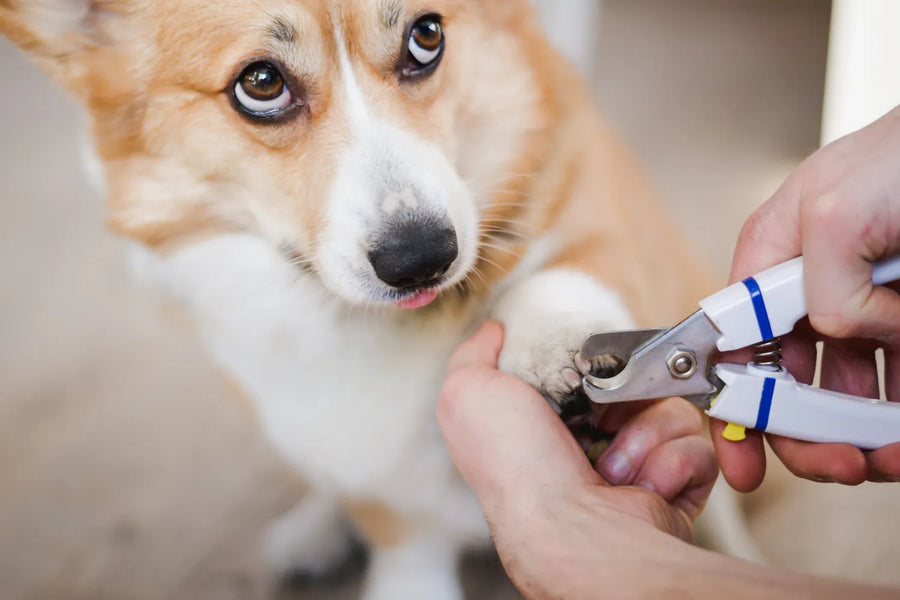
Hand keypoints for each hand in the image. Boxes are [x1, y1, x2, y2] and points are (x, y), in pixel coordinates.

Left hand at [438, 321, 717, 598]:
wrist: (570, 528)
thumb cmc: (515, 464)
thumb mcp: (469, 392)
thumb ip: (476, 354)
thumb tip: (494, 330)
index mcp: (549, 421)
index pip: (590, 369)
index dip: (595, 363)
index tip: (585, 368)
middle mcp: (593, 443)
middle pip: (637, 382)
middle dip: (624, 395)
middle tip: (601, 416)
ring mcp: (638, 465)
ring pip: (671, 409)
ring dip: (645, 433)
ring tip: (613, 468)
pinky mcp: (676, 486)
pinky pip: (696, 446)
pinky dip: (670, 462)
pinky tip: (642, 486)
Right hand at [713, 105, 899, 491]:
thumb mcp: (835, 210)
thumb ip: (819, 286)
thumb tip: (838, 333)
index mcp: (771, 264)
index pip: (732, 346)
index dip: (733, 406)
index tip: (745, 458)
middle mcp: (810, 292)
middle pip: (789, 384)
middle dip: (807, 434)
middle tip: (840, 464)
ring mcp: (864, 311)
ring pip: (848, 396)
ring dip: (861, 436)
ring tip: (888, 455)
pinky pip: (898, 385)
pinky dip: (899, 420)